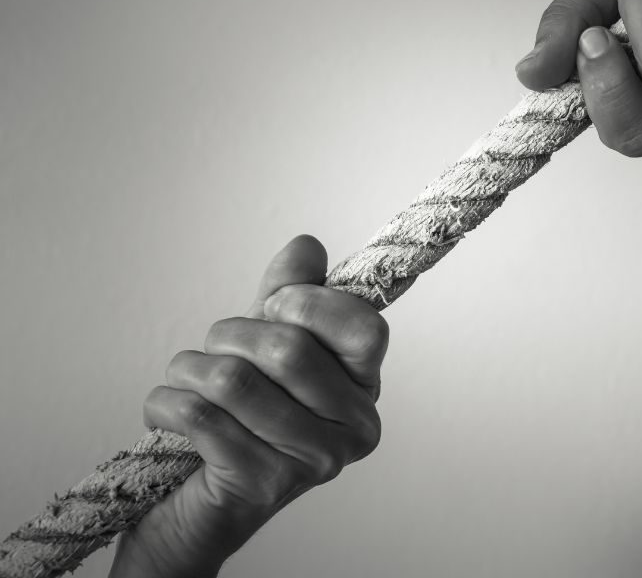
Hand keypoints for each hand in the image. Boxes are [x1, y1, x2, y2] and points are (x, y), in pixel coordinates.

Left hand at [110, 235, 387, 577]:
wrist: (201, 503)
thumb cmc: (242, 414)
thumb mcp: (268, 342)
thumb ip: (290, 293)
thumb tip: (307, 247)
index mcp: (365, 387)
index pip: (365, 328)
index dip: (311, 304)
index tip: (275, 305)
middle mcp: (354, 428)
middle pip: (288, 350)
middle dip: (229, 334)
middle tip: (212, 347)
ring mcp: (313, 461)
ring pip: (235, 381)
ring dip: (188, 369)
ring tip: (183, 378)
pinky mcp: (262, 485)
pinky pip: (201, 418)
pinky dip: (166, 403)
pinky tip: (167, 412)